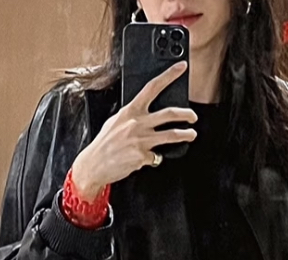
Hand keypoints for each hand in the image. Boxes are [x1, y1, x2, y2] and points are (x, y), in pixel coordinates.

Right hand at [71, 62, 196, 197]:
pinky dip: (155, 158)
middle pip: (169, 114)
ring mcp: (141, 140)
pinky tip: (148, 158)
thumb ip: (132, 116)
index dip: (169, 76)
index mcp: (130, 110)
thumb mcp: (116, 121)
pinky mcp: (143, 156)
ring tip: (191, 134)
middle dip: (186, 114)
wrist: (95, 164)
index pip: (152, 87)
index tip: (181, 67)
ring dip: (185, 134)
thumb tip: (145, 114)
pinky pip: (157, 156)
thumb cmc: (105, 143)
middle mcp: (137, 123)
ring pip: (171, 135)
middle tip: (193, 116)